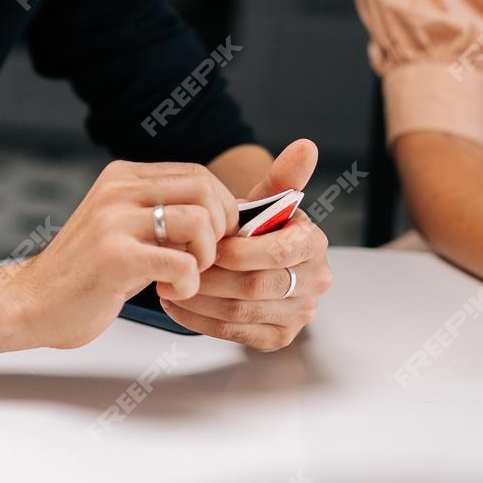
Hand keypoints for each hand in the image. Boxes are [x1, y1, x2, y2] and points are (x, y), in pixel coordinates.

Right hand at [18, 161, 238, 348]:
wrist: (32, 303)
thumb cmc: (86, 273)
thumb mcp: (125, 229)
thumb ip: (165, 216)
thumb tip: (225, 215)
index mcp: (122, 177)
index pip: (196, 173)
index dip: (221, 207)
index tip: (217, 238)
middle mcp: (118, 190)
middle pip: (204, 188)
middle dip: (220, 228)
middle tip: (203, 259)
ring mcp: (114, 221)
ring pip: (199, 221)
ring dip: (206, 257)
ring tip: (183, 275)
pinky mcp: (116, 257)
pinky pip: (183, 263)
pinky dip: (188, 284)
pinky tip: (168, 291)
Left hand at [160, 140, 329, 351]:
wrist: (252, 261)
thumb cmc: (256, 229)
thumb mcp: (267, 201)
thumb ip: (283, 176)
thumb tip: (306, 145)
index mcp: (314, 245)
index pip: (278, 252)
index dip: (238, 251)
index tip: (207, 243)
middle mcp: (315, 283)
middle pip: (256, 286)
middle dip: (211, 275)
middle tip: (178, 264)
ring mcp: (298, 315)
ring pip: (240, 311)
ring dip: (198, 298)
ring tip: (167, 281)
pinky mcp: (277, 338)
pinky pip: (234, 333)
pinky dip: (199, 320)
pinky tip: (176, 303)